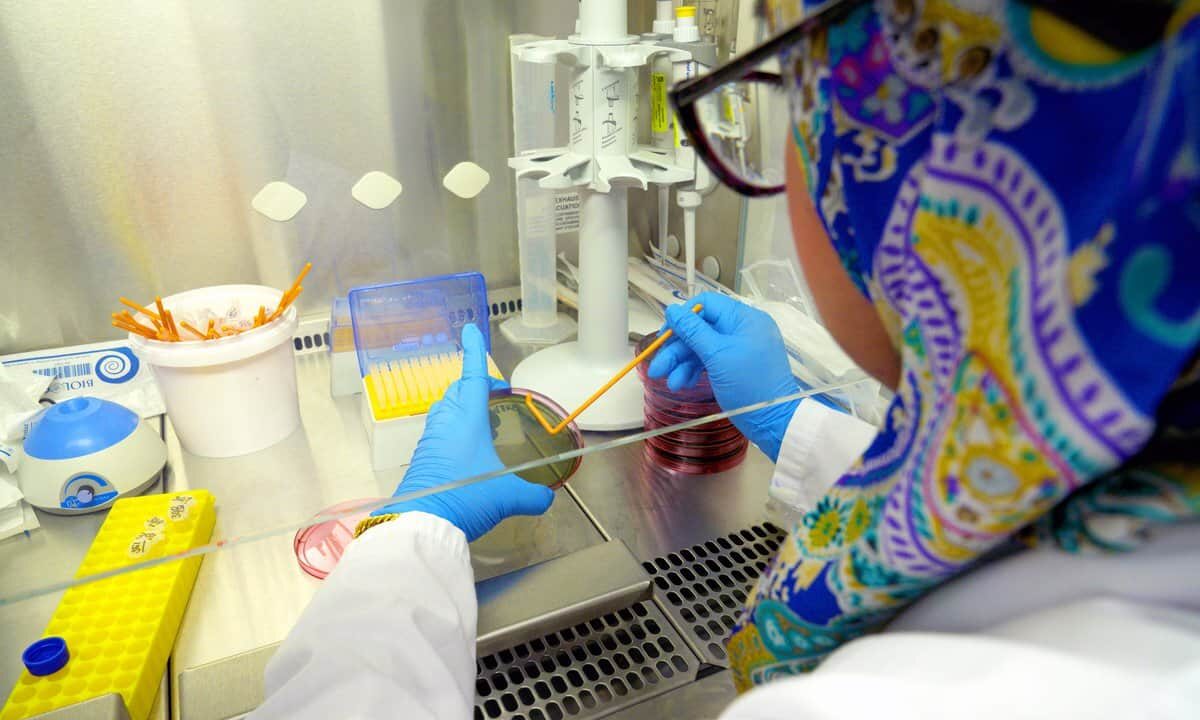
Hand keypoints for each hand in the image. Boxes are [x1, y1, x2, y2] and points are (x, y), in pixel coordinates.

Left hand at [374, 323, 554, 540]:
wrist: (421, 524)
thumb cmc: (464, 497)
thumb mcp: (507, 497)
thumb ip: (532, 495)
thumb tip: (547, 498)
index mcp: (467, 419)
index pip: (472, 377)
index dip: (474, 353)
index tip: (471, 331)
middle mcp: (446, 422)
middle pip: (458, 391)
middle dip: (475, 386)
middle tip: (494, 394)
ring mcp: (431, 439)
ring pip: (446, 410)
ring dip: (464, 408)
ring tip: (484, 422)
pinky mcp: (423, 458)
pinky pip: (440, 432)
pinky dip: (455, 430)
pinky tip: (468, 451)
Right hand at [648, 292, 798, 460]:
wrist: (774, 422)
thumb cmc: (750, 385)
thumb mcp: (717, 356)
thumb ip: (693, 331)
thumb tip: (672, 310)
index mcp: (744, 318)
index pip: (706, 304)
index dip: (682, 317)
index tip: (664, 334)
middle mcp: (742, 329)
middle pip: (700, 329)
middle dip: (677, 349)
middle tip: (658, 367)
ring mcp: (739, 348)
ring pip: (702, 347)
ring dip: (683, 363)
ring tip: (671, 383)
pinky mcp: (735, 365)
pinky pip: (710, 361)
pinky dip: (695, 371)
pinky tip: (683, 384)